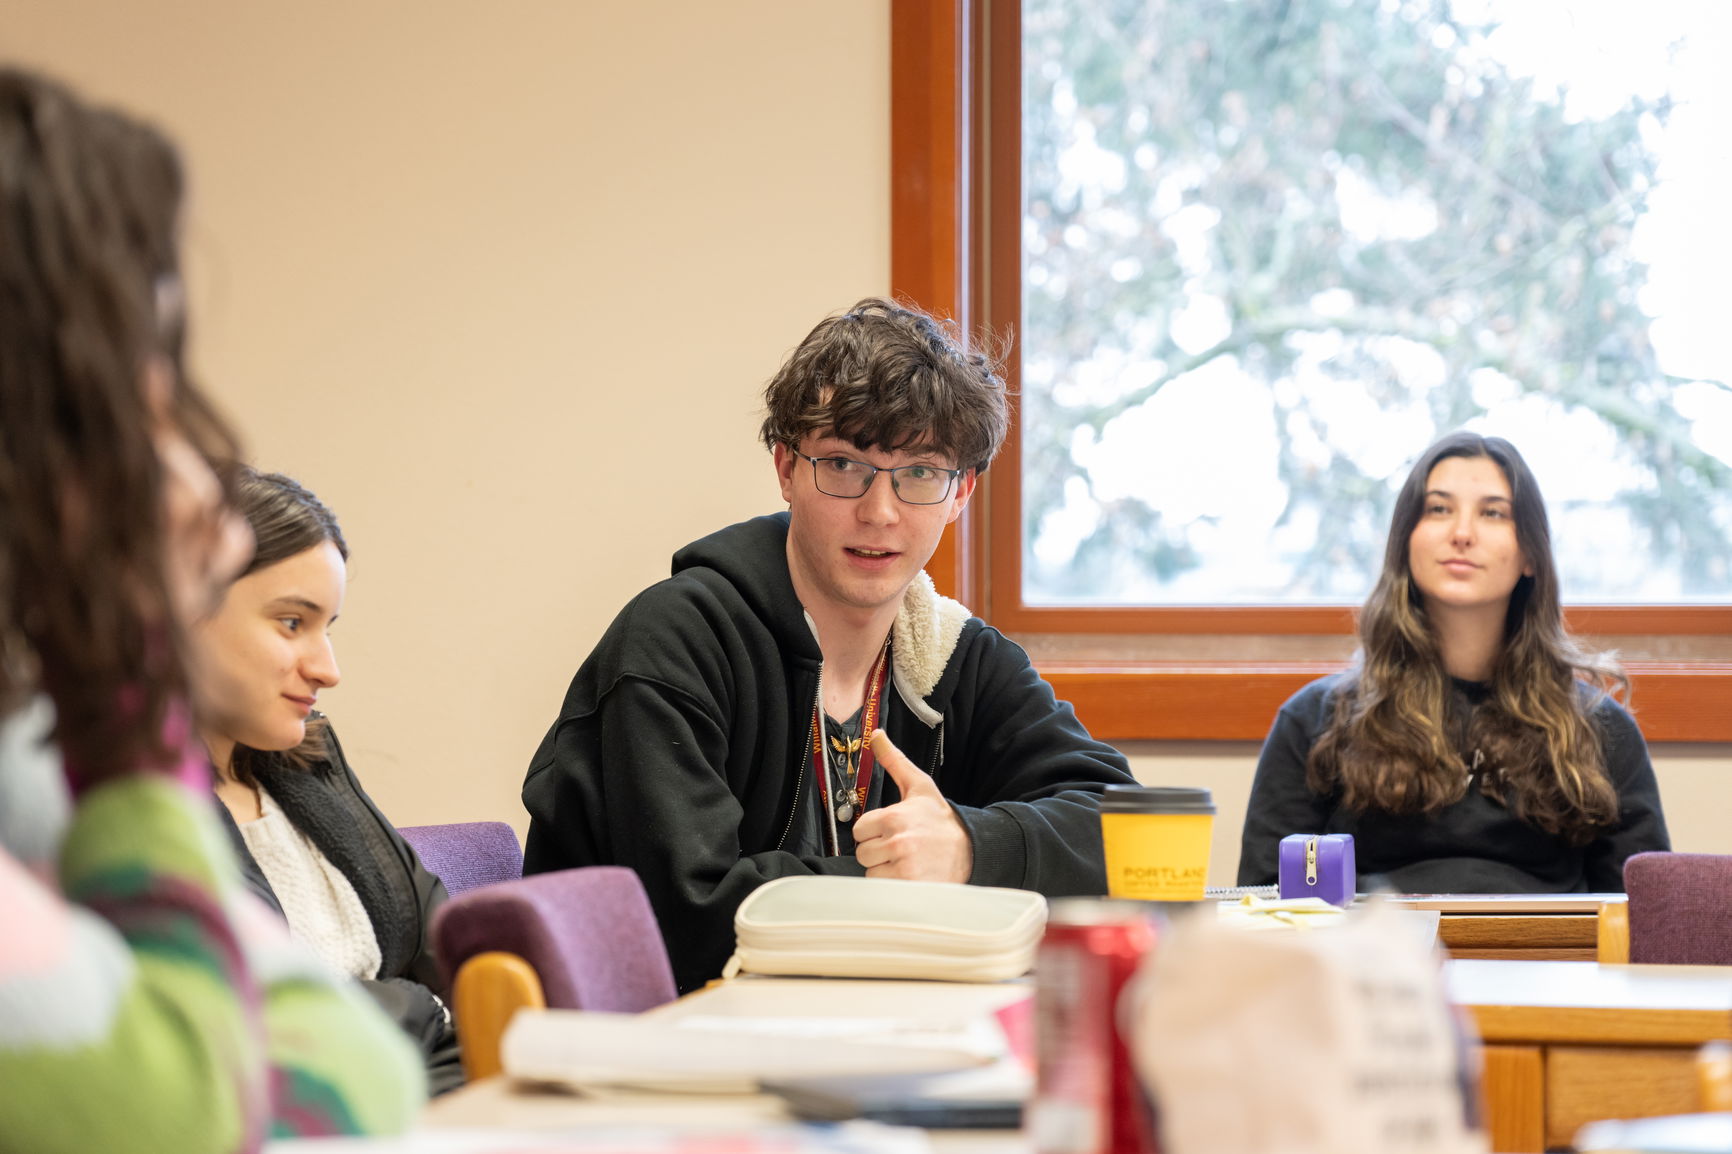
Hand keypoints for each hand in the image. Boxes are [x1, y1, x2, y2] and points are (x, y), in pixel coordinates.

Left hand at [852, 729, 972, 882]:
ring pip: (871, 872)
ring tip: (905, 859)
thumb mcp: (919, 786)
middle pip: (863, 853)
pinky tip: (909, 873)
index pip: (859, 830)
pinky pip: (883, 888)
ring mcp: (904, 867)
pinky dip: (893, 884)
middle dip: (878, 850)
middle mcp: (897, 842)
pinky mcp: (910, 887)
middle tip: (899, 845)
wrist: (972, 848)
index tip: (889, 830)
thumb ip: (894, 761)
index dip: (872, 830)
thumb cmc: (940, 819)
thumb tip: (877, 736)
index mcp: (894, 817)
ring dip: (884, 868)